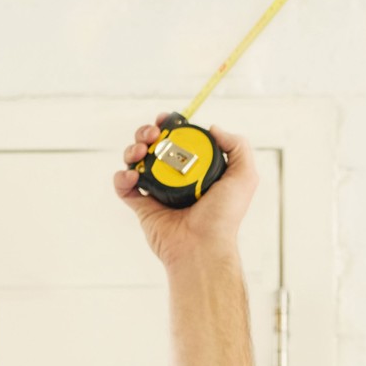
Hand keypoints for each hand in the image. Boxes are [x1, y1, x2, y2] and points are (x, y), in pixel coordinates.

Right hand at [112, 115, 257, 267]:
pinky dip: (121, 176)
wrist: (202, 247)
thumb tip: (214, 128)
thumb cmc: (224, 217)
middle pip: (153, 146)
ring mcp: (157, 192)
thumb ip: (238, 147)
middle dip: (146, 133)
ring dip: (132, 149)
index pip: (179, 140)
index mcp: (197, 170)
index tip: (166, 119)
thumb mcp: (244, 177)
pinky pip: (123, 186)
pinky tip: (132, 176)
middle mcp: (176, 179)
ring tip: (140, 151)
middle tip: (152, 135)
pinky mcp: (141, 207)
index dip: (170, 126)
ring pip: (135, 161)